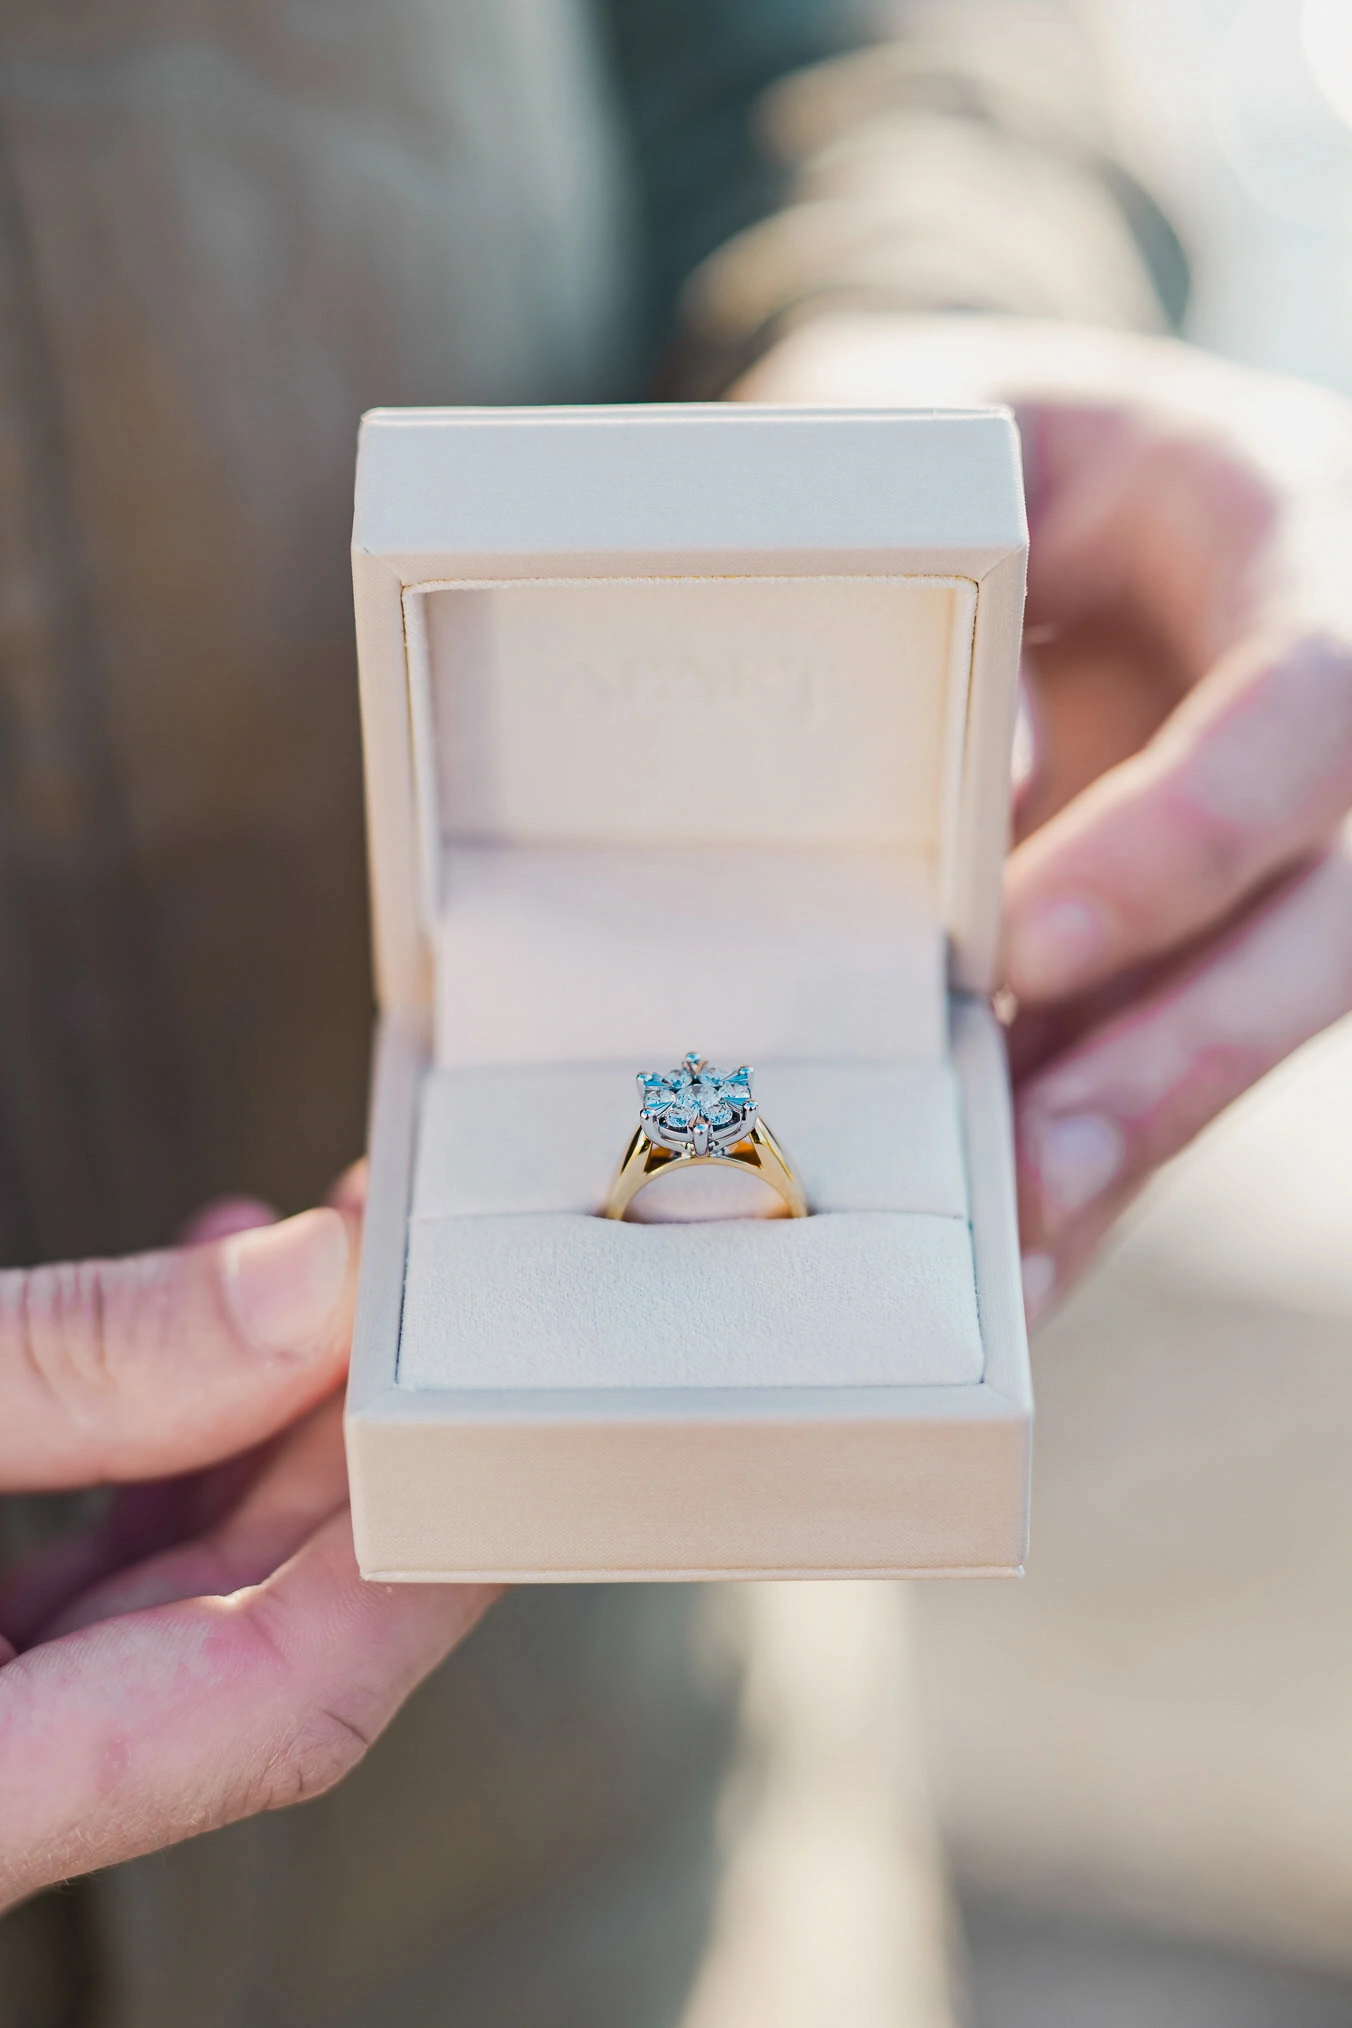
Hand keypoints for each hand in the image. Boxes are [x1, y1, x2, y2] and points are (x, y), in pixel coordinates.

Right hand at [0, 1176, 494, 1910]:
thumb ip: (71, 1365)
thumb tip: (304, 1293)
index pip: (280, 1709)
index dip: (421, 1554)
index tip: (507, 1413)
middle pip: (249, 1628)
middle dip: (346, 1433)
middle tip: (412, 1271)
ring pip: (177, 1583)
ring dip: (259, 1407)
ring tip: (323, 1251)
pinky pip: (90, 1562)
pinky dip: (154, 1430)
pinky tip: (199, 1297)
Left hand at [736, 316, 1351, 1316]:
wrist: (1086, 496)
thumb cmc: (1010, 446)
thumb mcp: (964, 422)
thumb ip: (958, 542)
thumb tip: (992, 779)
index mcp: (1310, 554)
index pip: (1296, 715)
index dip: (1182, 842)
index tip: (1024, 949)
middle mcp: (1339, 736)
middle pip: (1322, 926)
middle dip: (1182, 1060)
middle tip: (1036, 1186)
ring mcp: (1299, 851)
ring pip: (1260, 1023)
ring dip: (1138, 1151)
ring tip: (1010, 1279)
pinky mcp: (1227, 938)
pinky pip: (1184, 1058)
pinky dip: (1102, 1162)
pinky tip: (1016, 1261)